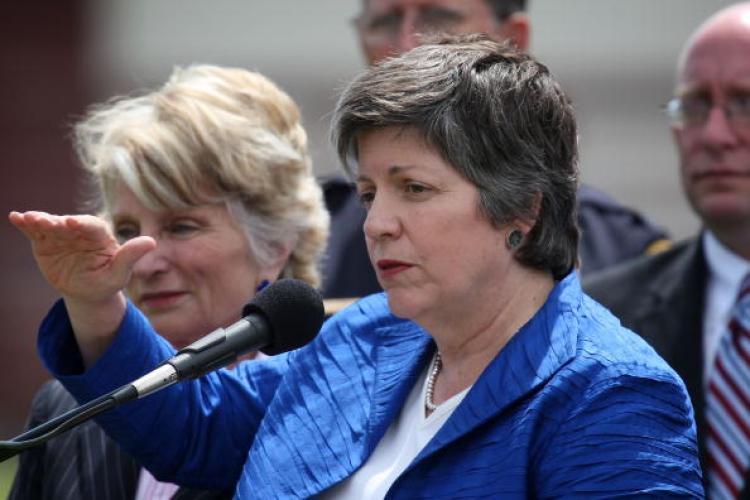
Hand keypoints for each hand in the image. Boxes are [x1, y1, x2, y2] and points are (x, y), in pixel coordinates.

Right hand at [9, 211, 155, 364]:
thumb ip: (131, 256)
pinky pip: (35, 231)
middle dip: (55, 221)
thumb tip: (151, 241)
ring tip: (27, 219)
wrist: (87, 292)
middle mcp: (80, 230)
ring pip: (49, 224)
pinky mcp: (45, 241)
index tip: (73, 223)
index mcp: (100, 235)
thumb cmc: (107, 281)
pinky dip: (25, 223)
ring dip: (38, 220)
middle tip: (44, 221)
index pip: (91, 226)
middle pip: (67, 223)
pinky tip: (16, 217)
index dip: (82, 224)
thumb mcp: (119, 273)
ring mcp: (61, 234)